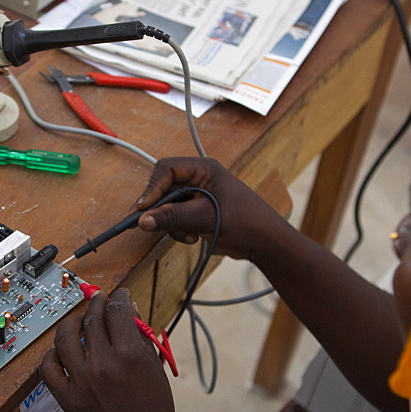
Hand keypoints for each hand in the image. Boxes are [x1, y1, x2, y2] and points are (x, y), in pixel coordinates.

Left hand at [39, 288, 176, 411]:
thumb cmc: (154, 410)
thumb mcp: (155, 369)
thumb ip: (141, 338)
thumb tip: (129, 310)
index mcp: (130, 356)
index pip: (118, 310)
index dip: (119, 297)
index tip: (119, 295)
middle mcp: (102, 364)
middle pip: (92, 319)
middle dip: (97, 304)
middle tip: (100, 301)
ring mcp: (81, 380)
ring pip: (65, 336)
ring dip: (72, 322)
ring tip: (79, 320)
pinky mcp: (66, 396)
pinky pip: (48, 366)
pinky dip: (52, 354)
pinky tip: (63, 350)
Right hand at [136, 157, 286, 260]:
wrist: (266, 242)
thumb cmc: (246, 222)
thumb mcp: (205, 218)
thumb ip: (173, 217)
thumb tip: (144, 219)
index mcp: (204, 169)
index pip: (167, 169)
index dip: (153, 188)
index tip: (144, 208)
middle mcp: (200, 179)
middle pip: (164, 188)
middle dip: (161, 209)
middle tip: (147, 224)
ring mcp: (199, 196)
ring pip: (168, 206)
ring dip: (172, 223)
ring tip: (187, 235)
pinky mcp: (199, 212)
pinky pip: (177, 218)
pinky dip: (179, 229)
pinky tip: (193, 238)